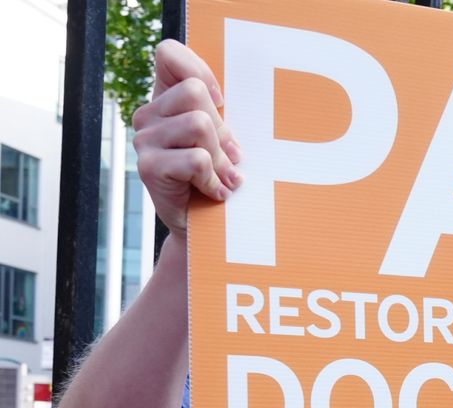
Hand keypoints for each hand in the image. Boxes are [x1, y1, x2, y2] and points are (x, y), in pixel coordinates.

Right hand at [131, 40, 242, 237]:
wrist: (207, 228)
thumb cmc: (220, 176)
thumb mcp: (223, 138)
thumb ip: (219, 111)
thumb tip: (228, 96)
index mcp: (165, 99)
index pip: (169, 53)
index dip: (200, 71)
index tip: (220, 102)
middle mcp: (148, 115)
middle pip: (196, 93)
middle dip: (222, 129)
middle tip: (227, 158)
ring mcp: (144, 140)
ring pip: (200, 125)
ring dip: (221, 157)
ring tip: (222, 176)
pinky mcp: (148, 167)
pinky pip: (196, 160)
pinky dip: (214, 179)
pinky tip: (215, 192)